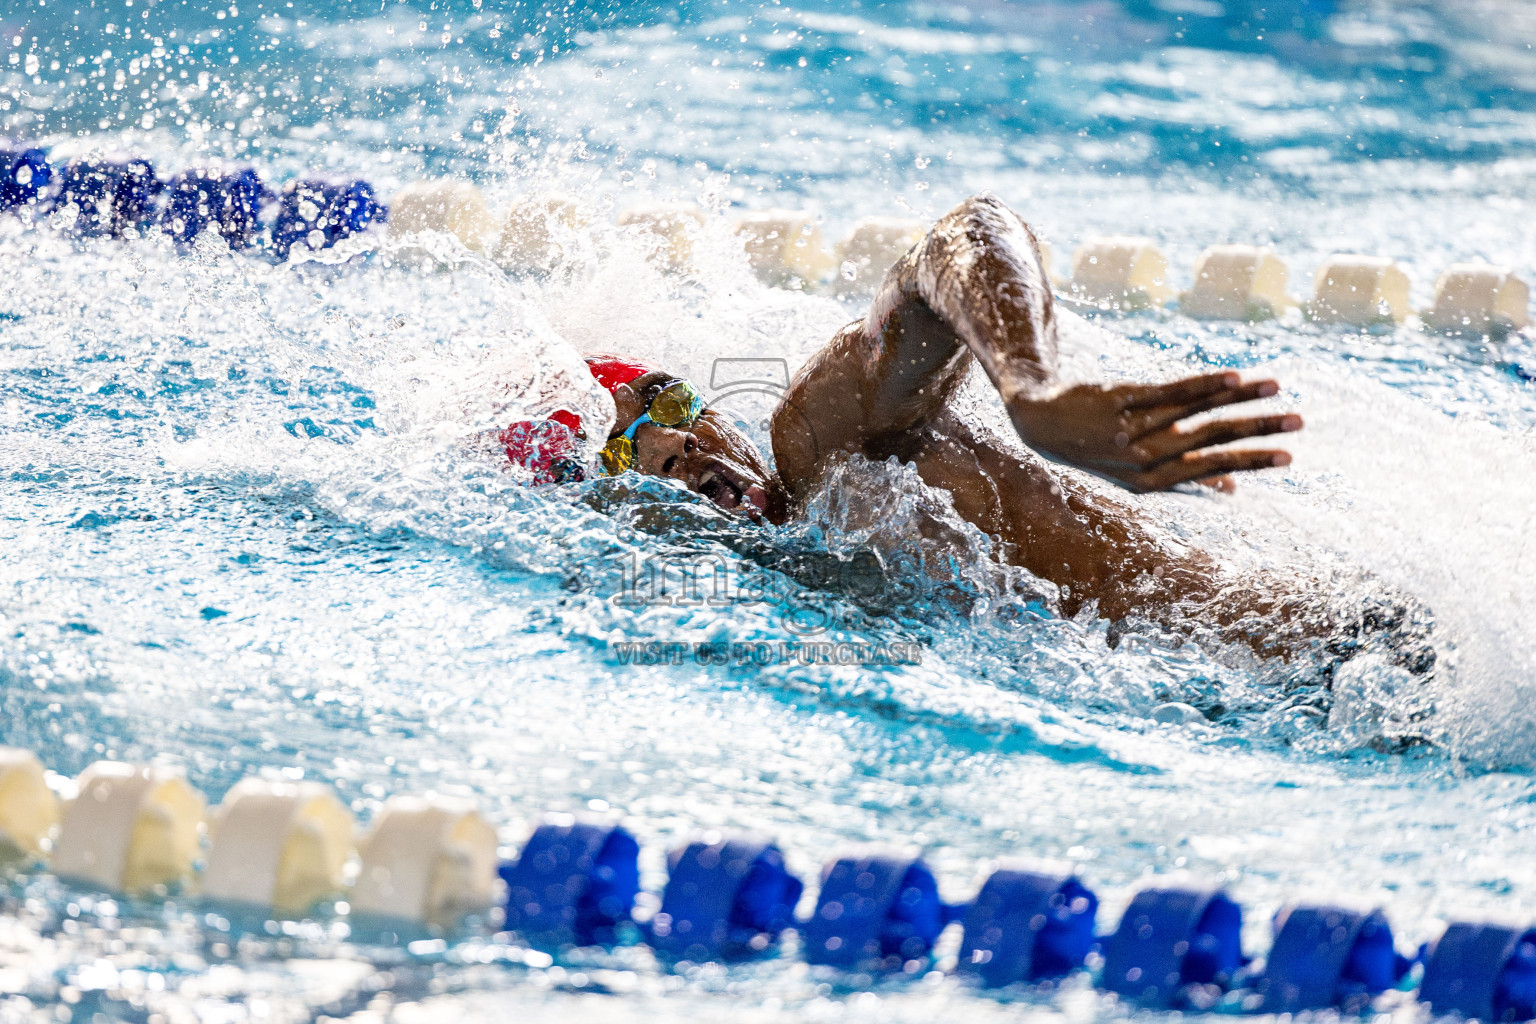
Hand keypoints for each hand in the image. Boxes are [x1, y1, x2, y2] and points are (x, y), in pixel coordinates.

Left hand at [1006, 371, 1299, 492]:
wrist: (1038, 422)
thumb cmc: (1095, 449)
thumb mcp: (1132, 474)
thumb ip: (1181, 479)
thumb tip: (1231, 490)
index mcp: (1147, 484)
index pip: (1209, 471)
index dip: (1248, 463)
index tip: (1288, 458)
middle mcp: (1138, 459)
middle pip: (1208, 441)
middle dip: (1255, 432)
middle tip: (1298, 423)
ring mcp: (1128, 428)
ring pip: (1193, 412)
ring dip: (1239, 399)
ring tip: (1276, 387)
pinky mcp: (1118, 398)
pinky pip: (1168, 391)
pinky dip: (1202, 384)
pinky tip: (1233, 376)